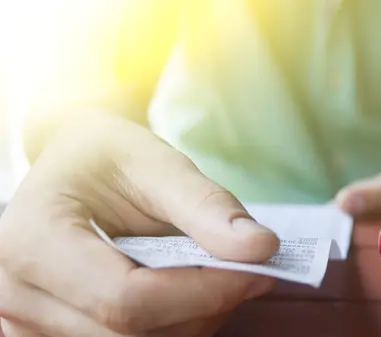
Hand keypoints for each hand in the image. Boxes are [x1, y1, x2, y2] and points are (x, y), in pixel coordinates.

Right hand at [0, 112, 278, 336]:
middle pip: (130, 336)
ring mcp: (25, 323)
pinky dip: (169, 328)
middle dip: (203, 309)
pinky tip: (184, 295)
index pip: (126, 300)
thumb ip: (206, 207)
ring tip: (213, 277)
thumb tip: (261, 248)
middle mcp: (16, 293)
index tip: (257, 271)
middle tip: (245, 272)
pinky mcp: (47, 335)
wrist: (73, 167)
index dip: (203, 294)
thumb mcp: (156, 163)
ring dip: (189, 321)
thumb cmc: (108, 156)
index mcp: (33, 239)